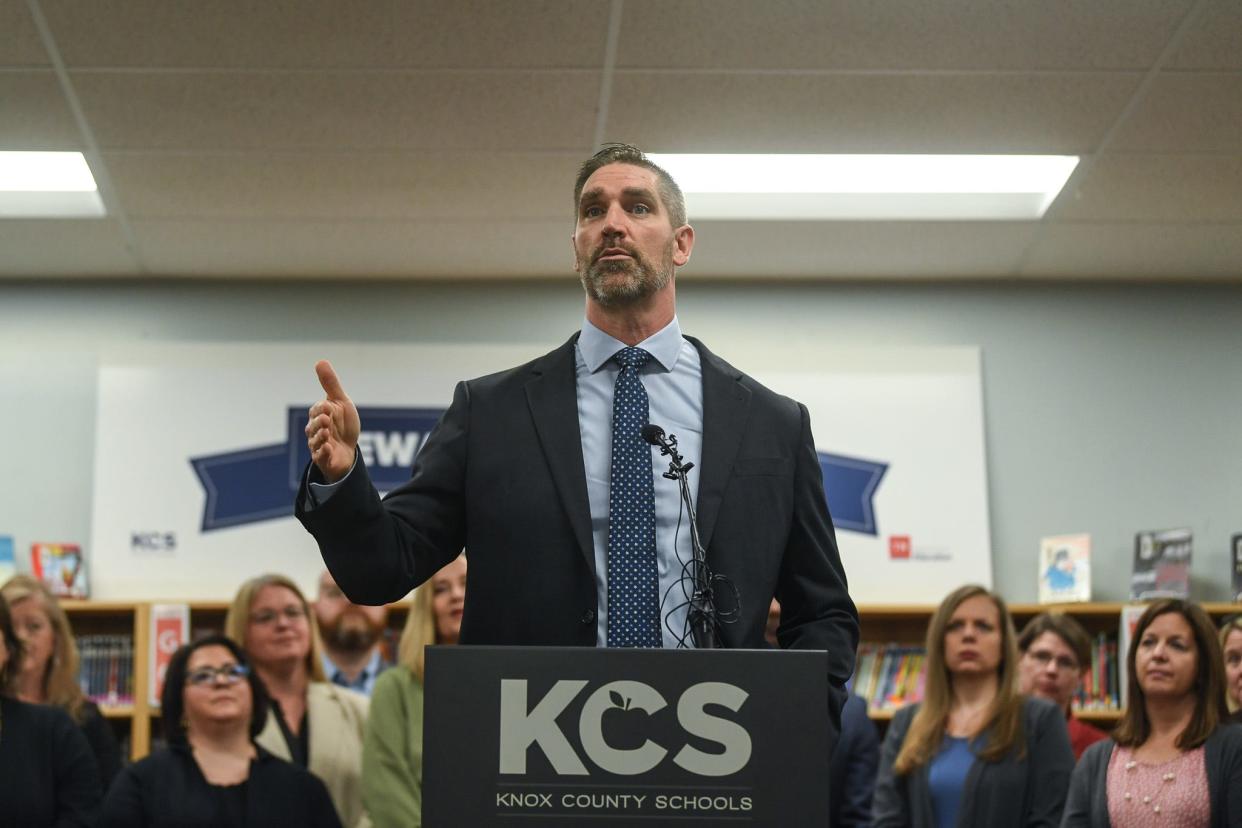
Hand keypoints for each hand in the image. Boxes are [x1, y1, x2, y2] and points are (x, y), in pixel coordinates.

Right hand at [305, 360, 360, 482]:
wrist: (350, 451)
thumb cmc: (344, 425)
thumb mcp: (341, 402)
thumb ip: (330, 384)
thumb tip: (320, 361)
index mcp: (319, 416)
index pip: (317, 409)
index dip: (322, 407)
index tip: (329, 406)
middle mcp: (316, 431)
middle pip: (313, 426)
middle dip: (319, 422)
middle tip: (327, 419)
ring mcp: (318, 445)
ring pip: (315, 441)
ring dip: (321, 436)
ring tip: (327, 432)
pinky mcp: (324, 459)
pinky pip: (320, 457)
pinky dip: (323, 452)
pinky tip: (328, 448)